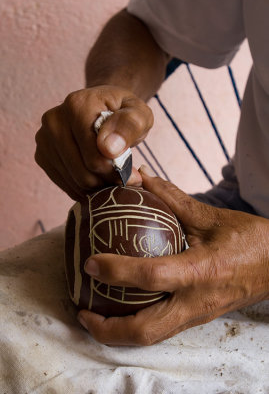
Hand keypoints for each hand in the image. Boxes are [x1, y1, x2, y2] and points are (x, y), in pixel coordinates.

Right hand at [35, 86, 152, 199]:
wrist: (103, 109)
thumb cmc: (123, 114)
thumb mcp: (139, 114)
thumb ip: (131, 125)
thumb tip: (109, 148)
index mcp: (77, 105)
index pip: (94, 157)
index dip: (116, 172)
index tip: (133, 174)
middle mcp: (54, 120)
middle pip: (83, 173)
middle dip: (107, 181)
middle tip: (124, 179)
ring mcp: (44, 139)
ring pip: (74, 182)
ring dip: (98, 187)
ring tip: (113, 178)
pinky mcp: (42, 156)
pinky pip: (66, 185)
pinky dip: (85, 189)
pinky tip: (98, 179)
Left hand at [77, 165, 268, 345]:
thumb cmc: (250, 240)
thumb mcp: (211, 216)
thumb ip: (173, 198)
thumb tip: (140, 177)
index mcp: (201, 271)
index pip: (152, 276)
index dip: (117, 271)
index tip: (90, 263)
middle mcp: (195, 301)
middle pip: (144, 331)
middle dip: (106, 328)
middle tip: (81, 310)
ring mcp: (196, 315)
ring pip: (150, 338)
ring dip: (116, 333)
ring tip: (92, 315)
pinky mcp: (197, 318)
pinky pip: (160, 330)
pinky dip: (134, 325)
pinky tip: (122, 308)